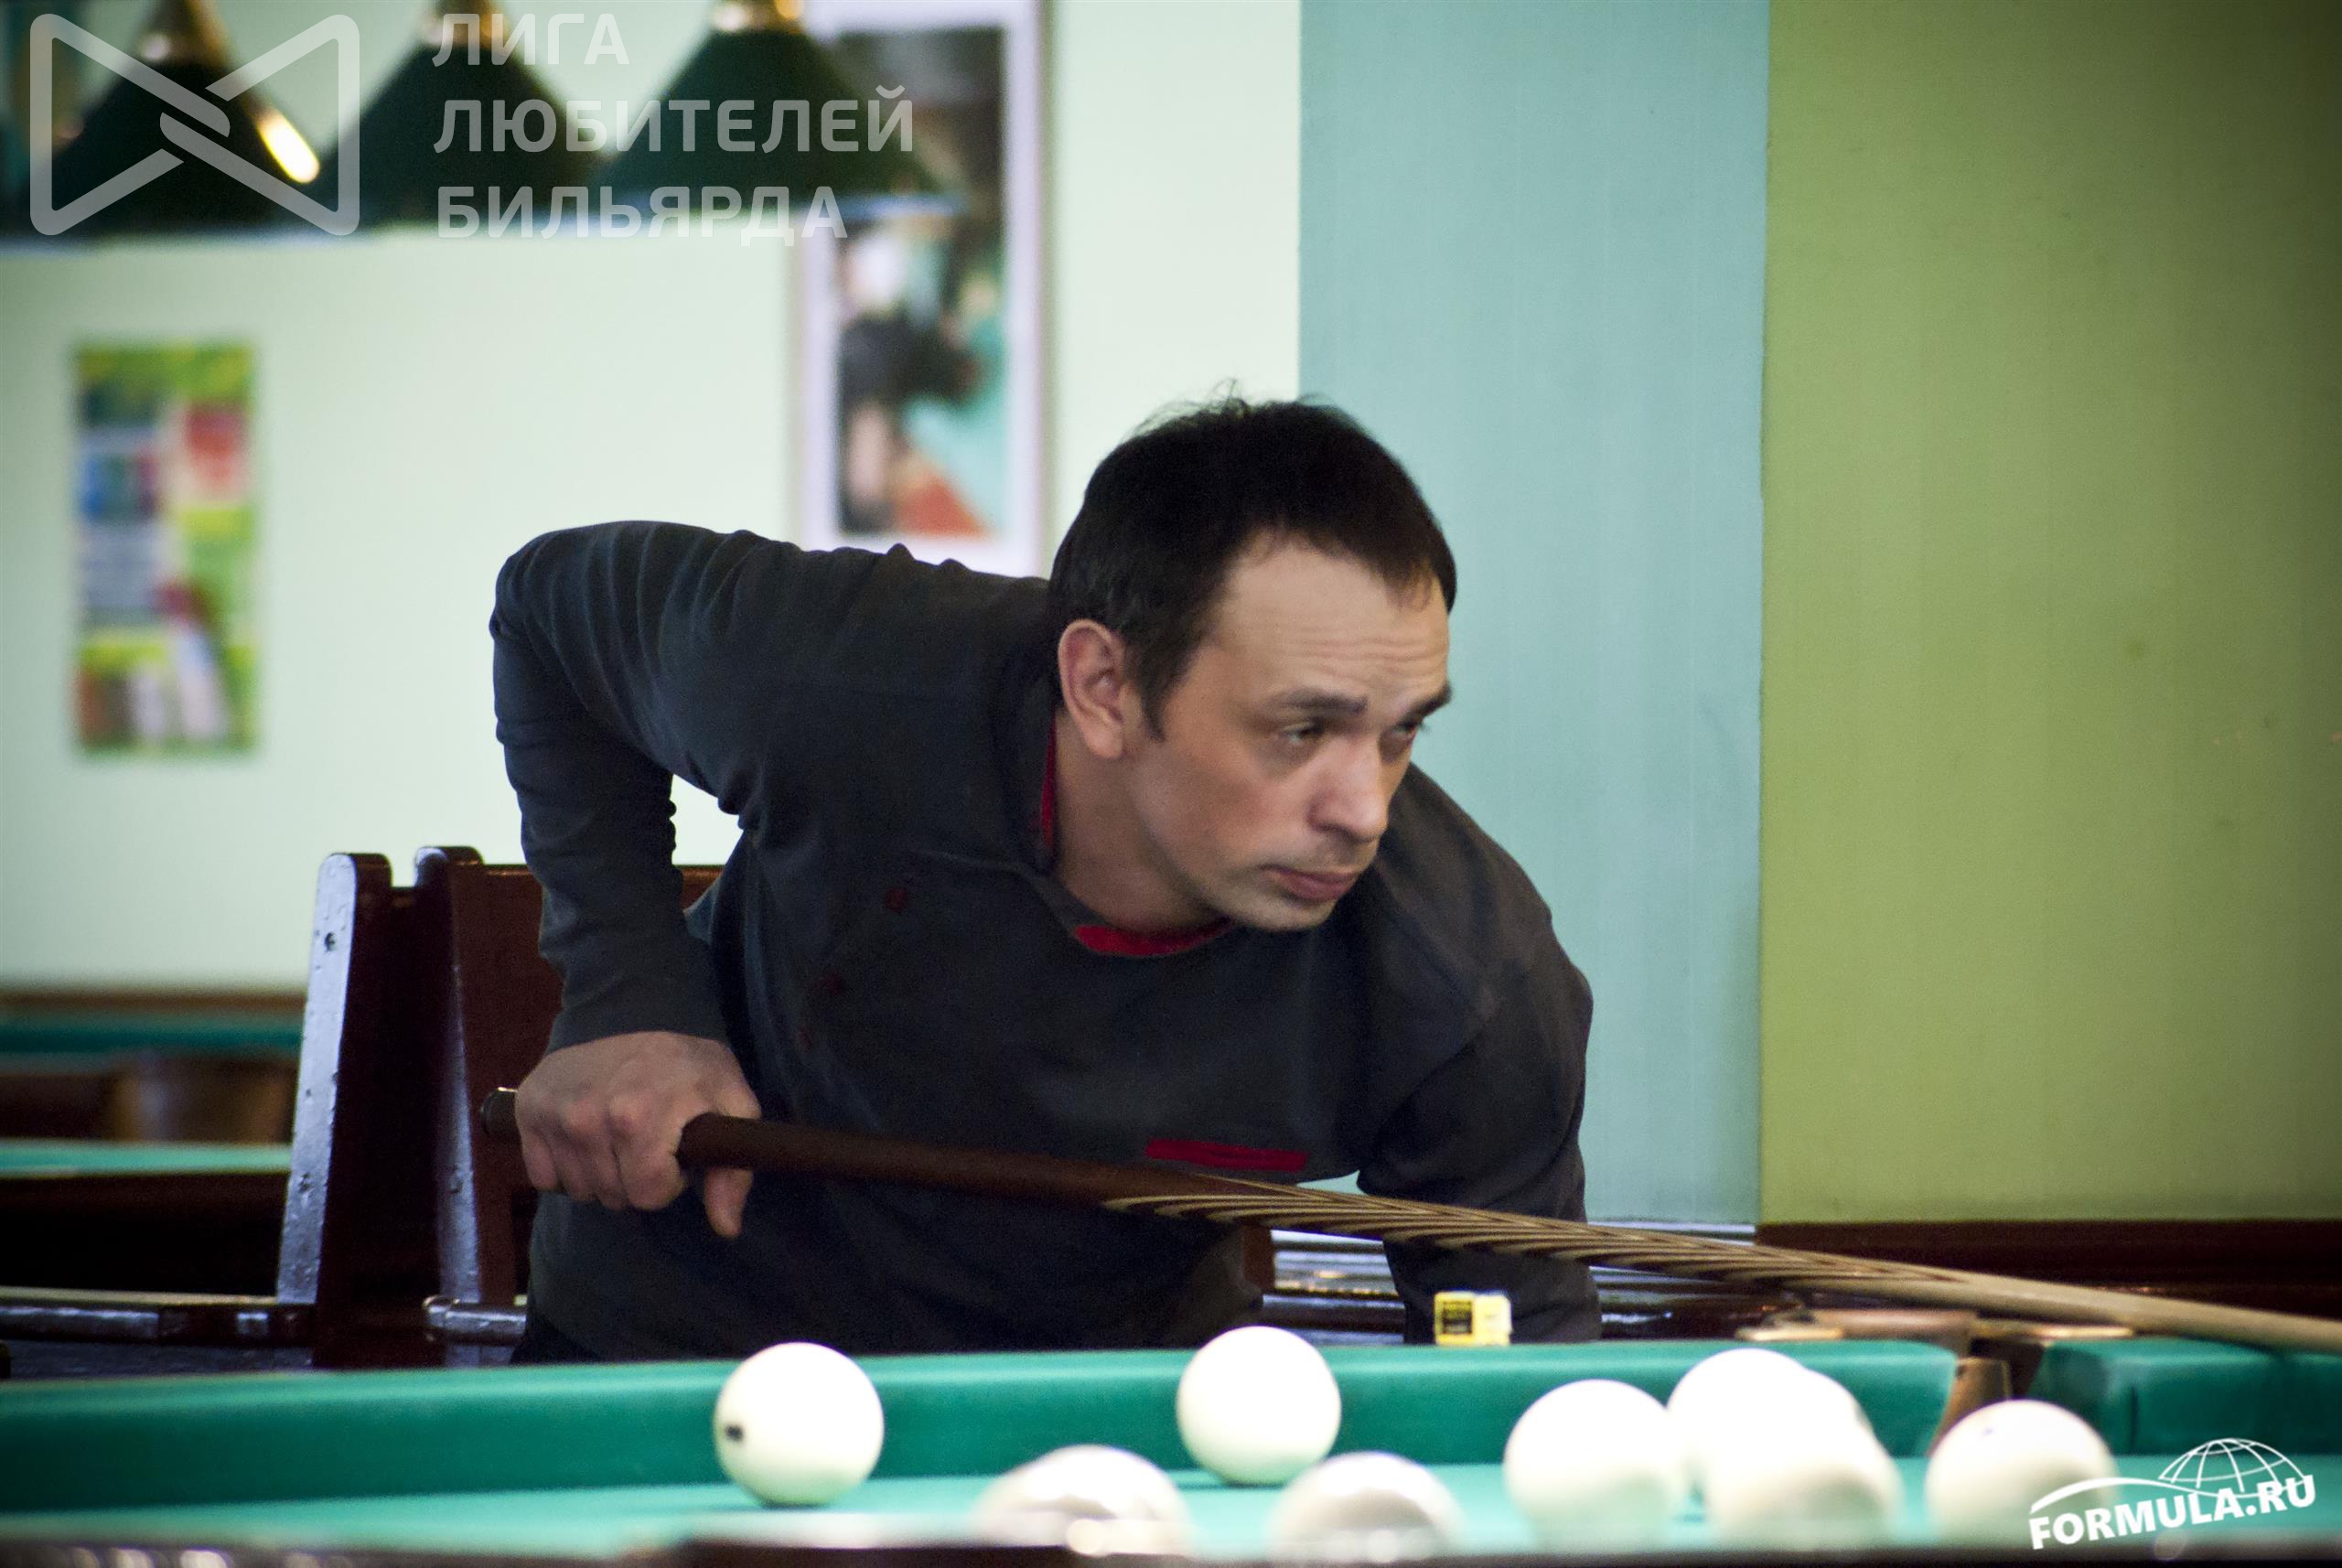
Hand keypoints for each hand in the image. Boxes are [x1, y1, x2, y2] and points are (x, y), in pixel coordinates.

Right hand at [514, 1031, 761, 1237]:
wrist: (637, 1012)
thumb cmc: (688, 1066)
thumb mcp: (730, 1104)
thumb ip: (732, 1170)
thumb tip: (727, 1227)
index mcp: (637, 1116)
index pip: (647, 1195)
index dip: (668, 1181)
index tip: (672, 1152)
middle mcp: (587, 1117)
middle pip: (613, 1196)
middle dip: (635, 1178)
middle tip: (646, 1138)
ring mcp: (553, 1114)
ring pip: (579, 1191)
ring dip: (601, 1174)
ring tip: (618, 1134)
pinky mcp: (527, 1109)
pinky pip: (543, 1178)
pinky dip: (565, 1166)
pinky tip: (586, 1136)